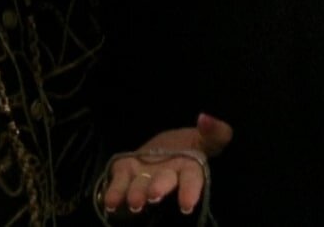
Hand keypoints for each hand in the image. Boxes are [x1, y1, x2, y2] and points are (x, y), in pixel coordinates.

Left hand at [100, 112, 233, 215]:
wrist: (163, 152)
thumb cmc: (188, 148)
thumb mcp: (205, 138)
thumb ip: (213, 132)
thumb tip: (205, 117)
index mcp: (189, 169)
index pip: (192, 180)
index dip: (190, 192)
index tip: (186, 206)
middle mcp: (166, 178)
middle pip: (163, 182)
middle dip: (158, 188)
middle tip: (153, 197)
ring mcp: (144, 177)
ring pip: (140, 186)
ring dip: (135, 193)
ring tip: (133, 202)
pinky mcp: (125, 173)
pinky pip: (119, 182)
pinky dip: (114, 192)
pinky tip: (110, 202)